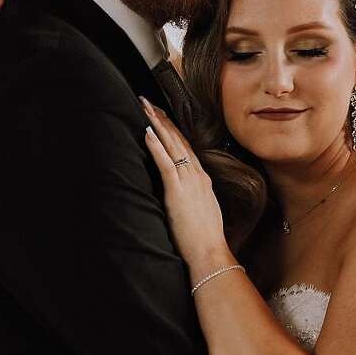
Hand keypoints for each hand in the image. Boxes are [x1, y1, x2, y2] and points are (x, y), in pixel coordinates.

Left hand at [139, 98, 234, 279]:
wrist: (210, 252)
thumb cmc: (204, 239)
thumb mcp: (201, 212)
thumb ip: (192, 199)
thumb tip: (184, 197)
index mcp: (202, 181)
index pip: (186, 148)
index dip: (173, 131)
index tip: (162, 116)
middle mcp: (197, 176)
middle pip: (178, 140)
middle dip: (163, 119)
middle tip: (149, 102)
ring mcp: (189, 181)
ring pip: (172, 146)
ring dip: (157, 124)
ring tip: (145, 108)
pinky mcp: (178, 191)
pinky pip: (166, 162)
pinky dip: (156, 146)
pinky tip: (147, 132)